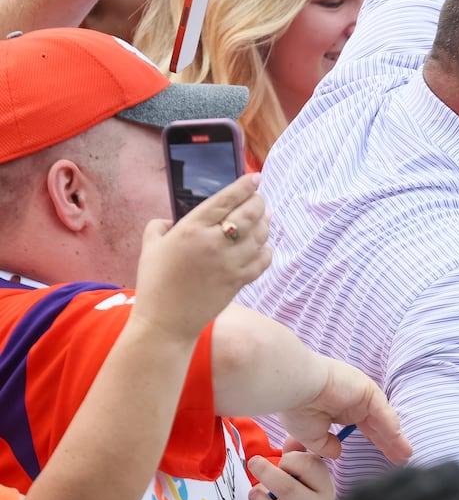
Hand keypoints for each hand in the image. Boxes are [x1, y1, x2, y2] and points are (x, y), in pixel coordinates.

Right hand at [130, 174, 268, 343]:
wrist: (166, 322)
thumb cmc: (155, 283)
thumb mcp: (150, 247)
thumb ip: (159, 226)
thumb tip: (169, 220)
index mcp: (191, 229)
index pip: (226, 199)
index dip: (244, 186)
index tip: (255, 177)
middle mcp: (215, 242)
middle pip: (250, 213)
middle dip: (259, 202)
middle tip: (258, 199)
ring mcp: (231, 262)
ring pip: (261, 234)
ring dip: (265, 223)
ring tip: (264, 217)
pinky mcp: (240, 280)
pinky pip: (264, 259)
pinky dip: (267, 248)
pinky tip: (263, 244)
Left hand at [239, 443, 335, 499]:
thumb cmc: (308, 498)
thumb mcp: (311, 477)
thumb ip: (301, 456)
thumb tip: (293, 437)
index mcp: (324, 486)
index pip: (309, 466)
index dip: (290, 459)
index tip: (281, 461)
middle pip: (289, 490)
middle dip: (267, 474)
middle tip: (254, 463)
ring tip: (253, 494)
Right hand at [276, 357, 410, 463]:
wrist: (295, 387)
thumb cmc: (297, 407)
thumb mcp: (311, 434)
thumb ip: (326, 445)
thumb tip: (338, 452)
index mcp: (341, 410)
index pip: (365, 428)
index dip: (377, 442)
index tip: (386, 458)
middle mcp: (355, 402)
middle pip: (378, 426)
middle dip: (390, 443)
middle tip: (402, 459)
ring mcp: (362, 395)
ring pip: (383, 420)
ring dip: (395, 437)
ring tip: (406, 454)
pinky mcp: (367, 390)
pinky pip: (382, 411)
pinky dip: (389, 425)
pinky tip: (397, 440)